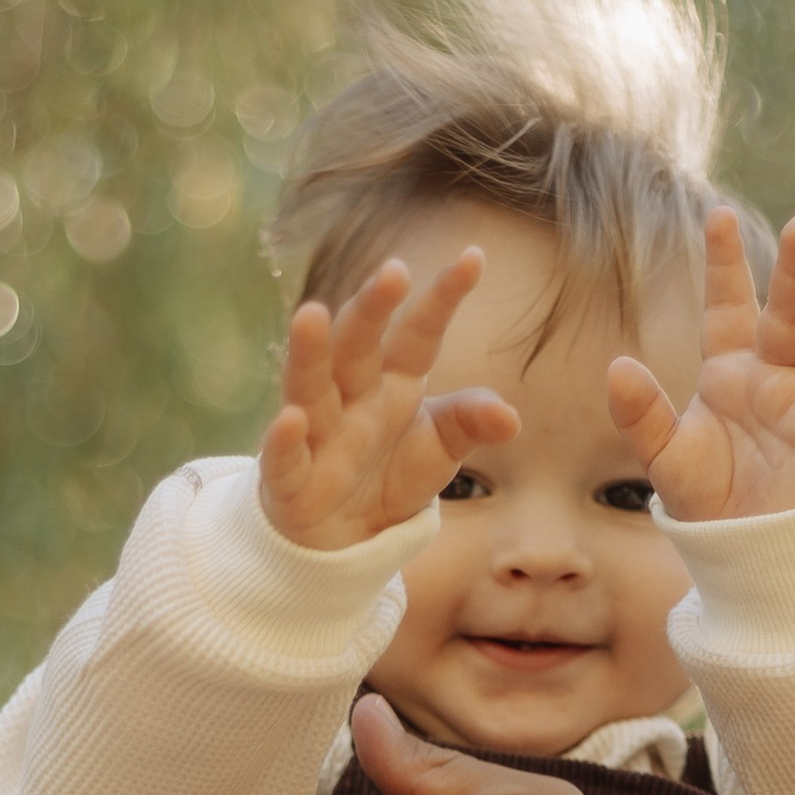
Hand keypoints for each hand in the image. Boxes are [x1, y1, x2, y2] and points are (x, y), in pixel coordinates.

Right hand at [259, 249, 513, 550]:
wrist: (346, 536)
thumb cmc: (392, 474)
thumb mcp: (441, 448)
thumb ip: (470, 422)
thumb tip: (510, 418)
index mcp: (394, 381)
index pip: (419, 333)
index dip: (443, 299)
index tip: (474, 258)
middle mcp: (352, 397)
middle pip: (358, 345)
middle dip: (371, 309)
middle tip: (393, 271)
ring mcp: (317, 434)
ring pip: (310, 385)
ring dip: (310, 352)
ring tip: (311, 313)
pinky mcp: (291, 480)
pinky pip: (285, 457)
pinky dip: (284, 440)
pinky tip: (290, 419)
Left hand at [607, 206, 794, 522]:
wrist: (740, 550)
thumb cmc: (706, 496)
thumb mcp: (663, 455)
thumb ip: (641, 415)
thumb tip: (618, 368)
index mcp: (732, 366)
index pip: (730, 302)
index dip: (727, 262)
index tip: (718, 216)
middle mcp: (778, 371)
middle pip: (793, 307)